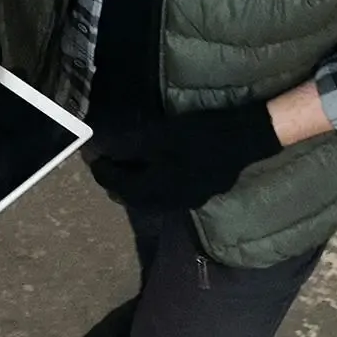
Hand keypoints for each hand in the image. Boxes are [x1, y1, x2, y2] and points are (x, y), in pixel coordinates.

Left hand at [84, 95, 280, 210]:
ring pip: (151, 200)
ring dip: (135, 187)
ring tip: (127, 170)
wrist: (244, 139)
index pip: (118, 185)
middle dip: (116, 183)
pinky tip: (156, 173)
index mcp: (156, 189)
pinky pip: (167, 197)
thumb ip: (129, 146)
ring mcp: (188, 201)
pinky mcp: (200, 194)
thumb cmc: (199, 135)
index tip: (92, 158)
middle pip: (133, 198)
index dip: (102, 171)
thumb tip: (102, 150)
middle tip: (106, 166)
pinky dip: (153, 187)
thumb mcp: (159, 135)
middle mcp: (169, 202)